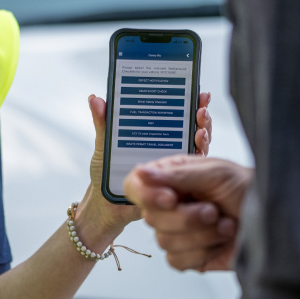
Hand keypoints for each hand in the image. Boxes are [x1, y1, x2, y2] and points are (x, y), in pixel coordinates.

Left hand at [78, 92, 213, 239]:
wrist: (103, 207)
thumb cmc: (104, 176)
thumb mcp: (104, 147)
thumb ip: (103, 124)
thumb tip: (95, 98)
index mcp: (155, 137)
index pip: (177, 116)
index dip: (190, 103)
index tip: (197, 91)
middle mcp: (168, 151)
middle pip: (193, 130)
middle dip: (202, 117)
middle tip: (201, 109)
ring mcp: (175, 170)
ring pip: (198, 151)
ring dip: (204, 138)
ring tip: (201, 132)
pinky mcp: (177, 188)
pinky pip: (192, 177)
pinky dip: (198, 165)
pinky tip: (198, 152)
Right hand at [124, 156, 253, 271]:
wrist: (277, 220)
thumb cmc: (250, 189)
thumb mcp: (216, 173)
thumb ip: (177, 174)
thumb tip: (142, 173)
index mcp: (171, 179)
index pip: (135, 186)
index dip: (147, 195)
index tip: (171, 198)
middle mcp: (170, 206)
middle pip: (150, 218)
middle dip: (187, 218)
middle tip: (213, 210)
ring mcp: (178, 232)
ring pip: (164, 241)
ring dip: (202, 235)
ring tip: (225, 224)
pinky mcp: (189, 256)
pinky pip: (177, 260)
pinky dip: (203, 252)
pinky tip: (220, 241)